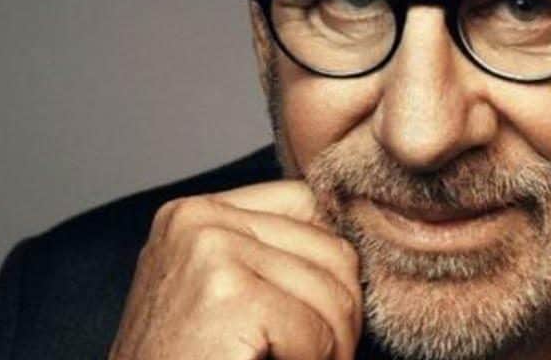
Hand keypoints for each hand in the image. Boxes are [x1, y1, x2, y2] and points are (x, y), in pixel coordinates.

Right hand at [108, 180, 361, 359]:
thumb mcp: (217, 295)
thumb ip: (266, 256)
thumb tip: (356, 246)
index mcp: (194, 213)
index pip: (308, 206)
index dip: (329, 266)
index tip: (317, 315)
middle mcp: (198, 218)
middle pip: (332, 248)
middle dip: (339, 313)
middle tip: (312, 355)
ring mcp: (210, 248)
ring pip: (335, 292)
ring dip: (332, 347)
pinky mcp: (226, 292)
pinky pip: (316, 330)